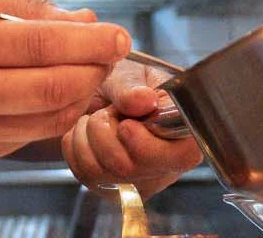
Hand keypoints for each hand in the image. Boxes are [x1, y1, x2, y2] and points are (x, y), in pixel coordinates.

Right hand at [0, 0, 129, 162]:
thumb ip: (27, 9)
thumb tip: (87, 23)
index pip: (37, 45)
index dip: (88, 43)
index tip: (118, 34)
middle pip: (50, 88)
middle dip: (94, 69)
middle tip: (111, 52)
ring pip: (48, 118)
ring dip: (83, 94)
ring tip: (90, 68)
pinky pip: (32, 134)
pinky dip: (58, 112)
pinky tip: (61, 89)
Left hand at [62, 59, 203, 198]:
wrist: (102, 92)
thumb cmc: (127, 84)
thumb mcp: (131, 73)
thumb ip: (133, 87)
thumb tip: (144, 100)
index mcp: (184, 137)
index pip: (181, 157)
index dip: (147, 144)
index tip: (126, 124)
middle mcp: (166, 167)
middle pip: (131, 169)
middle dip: (107, 133)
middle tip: (109, 112)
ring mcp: (138, 183)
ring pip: (101, 172)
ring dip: (89, 136)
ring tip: (99, 118)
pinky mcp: (111, 189)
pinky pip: (84, 174)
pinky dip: (77, 146)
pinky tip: (88, 132)